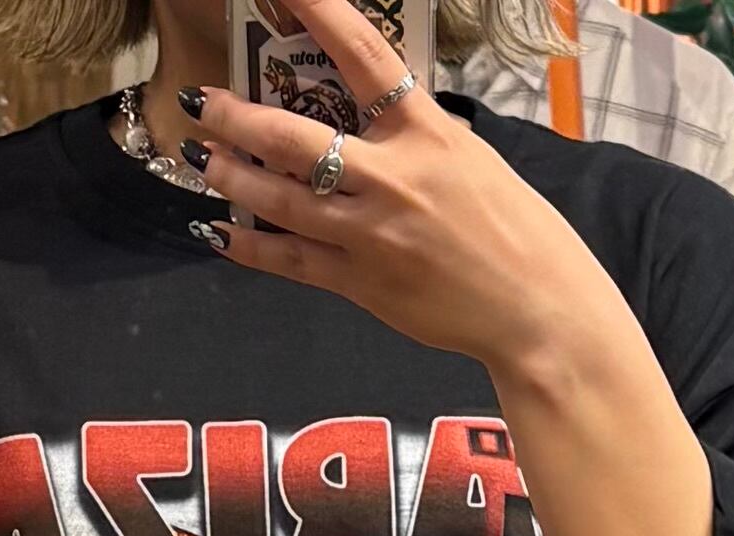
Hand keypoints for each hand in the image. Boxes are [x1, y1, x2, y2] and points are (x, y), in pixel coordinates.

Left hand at [187, 0, 620, 378]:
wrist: (536, 309)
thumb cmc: (517, 232)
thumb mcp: (472, 160)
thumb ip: (417, 138)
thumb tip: (375, 119)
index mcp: (428, 132)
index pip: (364, 54)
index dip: (317, 13)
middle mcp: (393, 177)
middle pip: (295, 138)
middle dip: (237, 117)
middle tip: (201, 103)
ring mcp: (371, 234)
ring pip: (280, 199)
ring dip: (230, 177)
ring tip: (196, 159)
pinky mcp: (361, 284)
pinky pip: (290, 261)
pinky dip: (250, 245)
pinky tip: (218, 232)